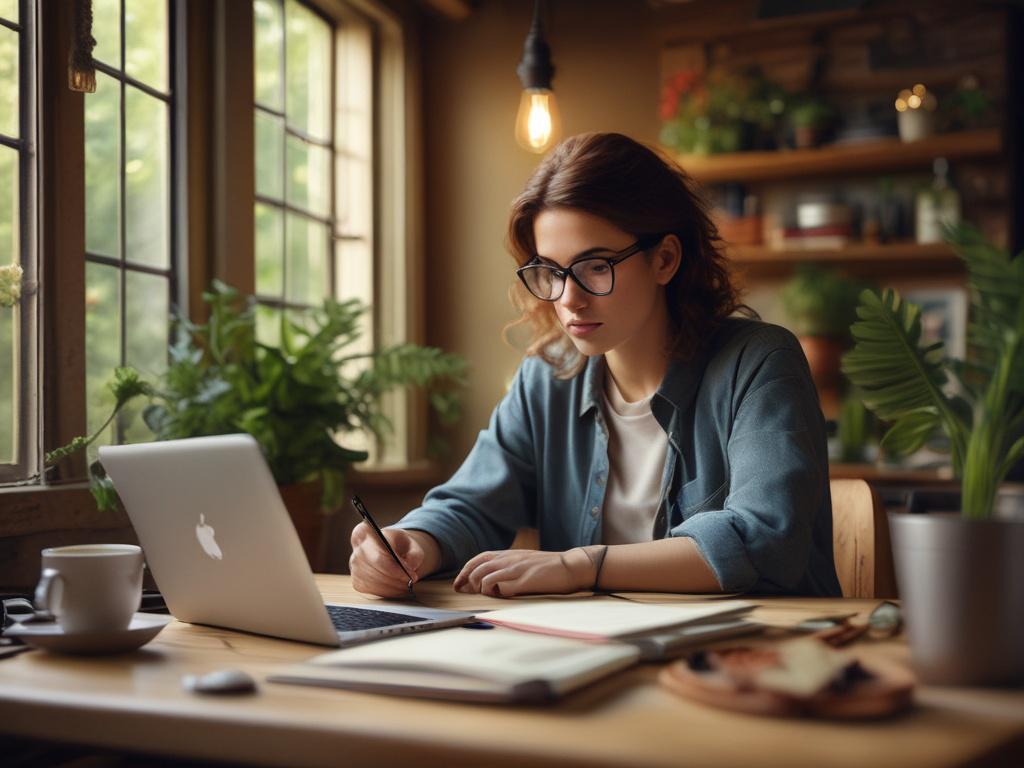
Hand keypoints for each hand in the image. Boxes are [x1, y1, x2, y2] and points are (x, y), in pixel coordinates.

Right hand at [350, 524, 435, 597]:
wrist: (391, 549)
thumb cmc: (399, 544)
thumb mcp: (411, 542)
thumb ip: (414, 553)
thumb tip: (411, 566)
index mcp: (365, 531)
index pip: (377, 555)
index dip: (394, 568)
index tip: (410, 573)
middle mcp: (357, 549)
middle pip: (376, 570)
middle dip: (397, 578)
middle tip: (413, 579)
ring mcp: (355, 567)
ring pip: (375, 582)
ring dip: (394, 586)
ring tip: (408, 583)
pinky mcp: (357, 582)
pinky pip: (373, 591)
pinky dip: (389, 591)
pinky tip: (398, 586)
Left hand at [453, 548, 593, 597]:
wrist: (570, 566)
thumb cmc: (547, 566)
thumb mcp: (523, 560)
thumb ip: (506, 566)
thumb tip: (488, 579)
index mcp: (508, 554)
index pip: (478, 559)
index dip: (465, 571)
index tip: (458, 584)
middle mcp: (509, 560)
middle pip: (478, 569)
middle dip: (468, 582)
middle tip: (466, 592)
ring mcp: (517, 570)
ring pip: (487, 579)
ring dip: (483, 589)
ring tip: (490, 594)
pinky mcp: (525, 581)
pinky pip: (504, 588)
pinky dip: (499, 594)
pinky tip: (505, 596)